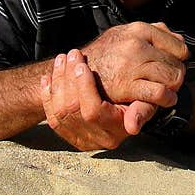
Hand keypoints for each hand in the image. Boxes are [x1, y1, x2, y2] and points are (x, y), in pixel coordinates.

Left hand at [40, 49, 157, 150]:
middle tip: (72, 54)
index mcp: (115, 132)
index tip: (83, 66)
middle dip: (68, 78)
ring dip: (58, 82)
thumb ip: (142, 111)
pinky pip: (51, 117)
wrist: (127, 113)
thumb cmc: (139, 101)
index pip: (92, 112)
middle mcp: (96, 139)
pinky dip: (47, 95)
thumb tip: (132, 126)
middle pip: (72, 109)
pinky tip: (48, 78)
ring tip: (62, 59)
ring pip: (60, 111)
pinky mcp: (69, 136)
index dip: (84, 87)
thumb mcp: (146, 104)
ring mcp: (81, 139)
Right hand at [82, 22, 187, 106]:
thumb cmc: (106, 55)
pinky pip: (159, 93)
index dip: (179, 59)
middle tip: (166, 81)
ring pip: (172, 78)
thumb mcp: (127, 34)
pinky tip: (164, 99)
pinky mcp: (126, 85)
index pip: (179, 45)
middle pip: (177, 64)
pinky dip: (166, 98)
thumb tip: (180, 40)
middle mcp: (136, 44)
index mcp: (139, 29)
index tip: (172, 65)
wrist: (77, 71)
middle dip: (175, 75)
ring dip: (172, 87)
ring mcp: (131, 64)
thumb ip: (155, 34)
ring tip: (163, 89)